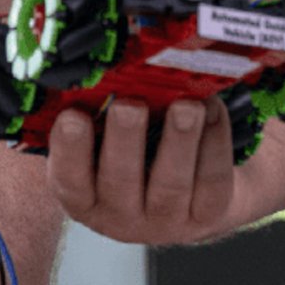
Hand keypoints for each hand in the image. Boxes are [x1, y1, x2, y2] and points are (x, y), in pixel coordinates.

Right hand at [46, 98, 235, 244]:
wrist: (194, 188)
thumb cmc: (139, 149)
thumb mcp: (108, 137)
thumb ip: (97, 109)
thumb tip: (93, 64)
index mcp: (85, 196)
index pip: (69, 179)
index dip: (69, 150)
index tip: (72, 116)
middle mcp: (120, 216)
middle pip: (119, 182)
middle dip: (125, 141)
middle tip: (129, 106)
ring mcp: (165, 220)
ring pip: (171, 185)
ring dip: (178, 141)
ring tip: (186, 106)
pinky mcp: (207, 214)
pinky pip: (212, 181)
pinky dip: (215, 143)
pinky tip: (213, 108)